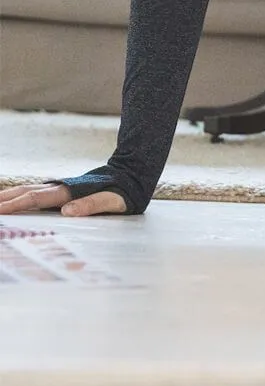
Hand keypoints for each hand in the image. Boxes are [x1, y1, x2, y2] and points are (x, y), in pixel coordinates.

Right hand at [0, 183, 126, 216]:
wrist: (131, 174)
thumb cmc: (124, 192)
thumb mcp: (114, 201)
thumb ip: (92, 204)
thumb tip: (67, 211)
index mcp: (69, 191)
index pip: (35, 198)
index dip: (15, 205)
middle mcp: (60, 187)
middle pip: (24, 192)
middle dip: (3, 201)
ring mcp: (59, 187)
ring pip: (26, 190)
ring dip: (7, 197)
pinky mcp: (62, 191)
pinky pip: (34, 193)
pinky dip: (18, 197)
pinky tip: (10, 202)